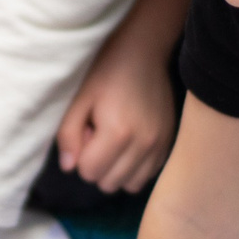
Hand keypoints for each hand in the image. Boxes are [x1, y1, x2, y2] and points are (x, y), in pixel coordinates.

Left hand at [54, 40, 178, 194]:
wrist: (143, 53)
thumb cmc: (106, 73)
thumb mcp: (79, 100)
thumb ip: (68, 135)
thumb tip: (68, 167)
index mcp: (118, 133)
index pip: (89, 172)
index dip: (81, 154)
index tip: (88, 130)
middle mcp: (144, 144)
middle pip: (108, 183)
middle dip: (98, 164)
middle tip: (100, 134)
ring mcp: (160, 146)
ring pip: (129, 185)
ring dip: (117, 170)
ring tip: (116, 142)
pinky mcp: (169, 144)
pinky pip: (148, 175)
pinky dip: (135, 167)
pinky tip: (130, 144)